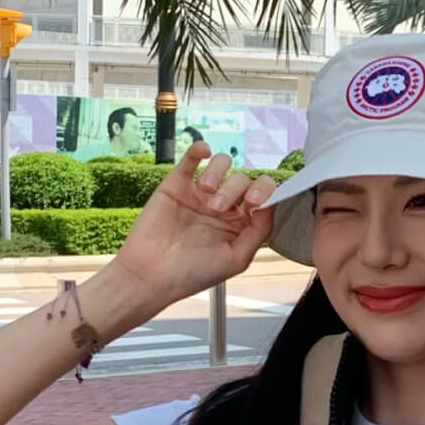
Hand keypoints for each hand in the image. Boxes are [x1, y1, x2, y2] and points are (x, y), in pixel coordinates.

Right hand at [110, 142, 275, 306]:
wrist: (151, 275)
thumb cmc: (192, 274)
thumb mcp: (237, 259)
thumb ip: (259, 231)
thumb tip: (272, 204)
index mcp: (239, 223)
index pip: (262, 196)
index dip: (264, 192)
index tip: (254, 203)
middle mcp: (222, 205)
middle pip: (242, 179)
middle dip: (234, 191)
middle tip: (218, 209)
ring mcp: (199, 193)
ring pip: (222, 164)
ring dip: (218, 173)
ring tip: (205, 195)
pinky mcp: (176, 184)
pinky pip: (191, 158)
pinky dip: (200, 149)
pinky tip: (203, 152)